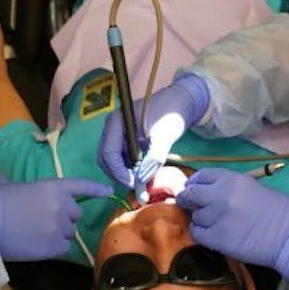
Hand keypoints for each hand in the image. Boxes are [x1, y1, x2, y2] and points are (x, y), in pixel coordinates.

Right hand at [0, 178, 111, 260]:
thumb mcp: (23, 189)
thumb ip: (43, 196)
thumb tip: (47, 207)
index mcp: (53, 187)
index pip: (81, 186)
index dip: (96, 189)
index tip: (108, 192)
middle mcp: (62, 205)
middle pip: (76, 213)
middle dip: (66, 217)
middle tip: (45, 221)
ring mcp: (60, 227)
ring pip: (69, 232)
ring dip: (59, 232)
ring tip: (37, 234)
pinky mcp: (55, 247)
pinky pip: (64, 247)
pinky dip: (55, 247)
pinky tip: (39, 245)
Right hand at [97, 74, 211, 189]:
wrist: (182, 101)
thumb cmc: (173, 113)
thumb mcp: (165, 136)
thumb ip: (154, 160)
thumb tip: (142, 182)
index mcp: (117, 121)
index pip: (108, 154)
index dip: (119, 173)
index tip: (135, 184)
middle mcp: (112, 127)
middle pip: (106, 159)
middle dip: (120, 176)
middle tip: (138, 188)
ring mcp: (117, 133)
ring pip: (112, 161)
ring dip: (124, 174)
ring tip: (142, 183)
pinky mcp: (125, 139)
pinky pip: (121, 158)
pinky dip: (129, 169)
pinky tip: (142, 175)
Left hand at [176, 169, 288, 283]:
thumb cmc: (280, 211)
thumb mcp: (254, 187)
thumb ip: (230, 188)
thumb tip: (209, 191)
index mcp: (232, 179)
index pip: (201, 176)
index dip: (195, 183)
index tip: (194, 188)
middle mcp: (221, 195)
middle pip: (191, 194)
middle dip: (188, 199)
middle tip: (190, 205)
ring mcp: (217, 218)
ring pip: (195, 216)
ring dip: (199, 219)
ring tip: (211, 223)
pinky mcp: (217, 239)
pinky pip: (197, 234)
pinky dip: (200, 234)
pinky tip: (210, 234)